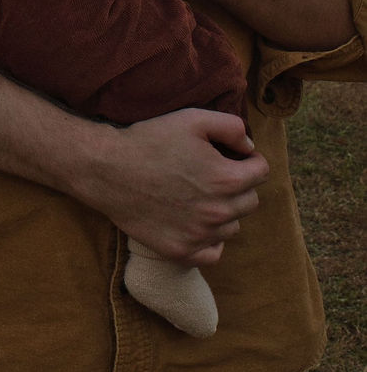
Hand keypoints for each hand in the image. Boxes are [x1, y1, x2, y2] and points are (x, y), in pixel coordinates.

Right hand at [78, 108, 267, 264]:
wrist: (109, 170)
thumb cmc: (150, 140)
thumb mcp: (192, 119)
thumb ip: (231, 127)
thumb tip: (249, 145)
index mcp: (226, 179)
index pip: (261, 173)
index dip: (251, 160)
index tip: (238, 156)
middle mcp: (219, 212)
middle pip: (250, 201)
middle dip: (240, 185)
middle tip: (216, 173)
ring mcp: (200, 236)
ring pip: (233, 226)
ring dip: (225, 211)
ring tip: (201, 195)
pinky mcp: (182, 252)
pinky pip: (214, 252)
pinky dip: (211, 239)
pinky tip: (195, 221)